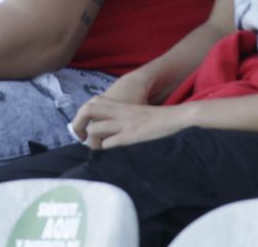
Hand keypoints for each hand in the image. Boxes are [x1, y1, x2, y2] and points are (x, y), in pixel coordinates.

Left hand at [71, 93, 190, 149]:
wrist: (177, 118)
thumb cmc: (159, 120)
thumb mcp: (138, 114)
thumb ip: (124, 117)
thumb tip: (110, 131)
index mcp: (122, 106)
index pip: (94, 102)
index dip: (84, 114)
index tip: (85, 128)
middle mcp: (120, 113)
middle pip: (89, 110)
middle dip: (79, 124)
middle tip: (81, 139)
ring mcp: (124, 125)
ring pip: (95, 129)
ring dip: (93, 141)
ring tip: (98, 151)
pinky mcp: (131, 137)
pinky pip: (108, 143)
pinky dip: (105, 151)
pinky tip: (111, 155)